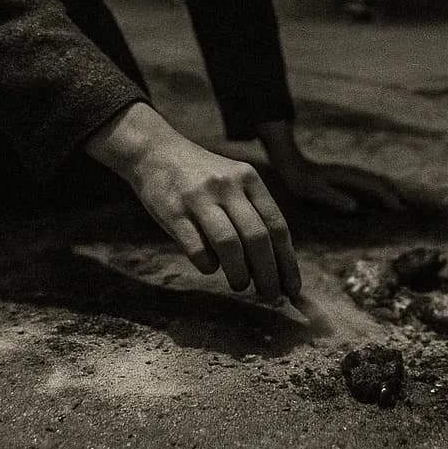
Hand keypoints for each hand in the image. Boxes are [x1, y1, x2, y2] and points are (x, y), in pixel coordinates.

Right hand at [125, 134, 299, 301]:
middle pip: (257, 238)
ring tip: (240, 285)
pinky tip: (210, 268)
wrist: (156, 152)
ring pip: (229, 244)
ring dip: (239, 274)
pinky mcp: (173, 211)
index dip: (287, 262)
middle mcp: (227, 185)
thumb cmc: (202, 177)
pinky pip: (196, 248)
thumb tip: (275, 264)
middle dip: (268, 274)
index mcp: (248, 178)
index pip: (277, 226)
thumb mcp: (233, 181)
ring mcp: (199, 197)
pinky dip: (208, 266)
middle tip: (269, 296)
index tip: (291, 289)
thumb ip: (252, 213)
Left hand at [272, 151, 406, 214]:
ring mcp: (347, 173)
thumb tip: (354, 207)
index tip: (399, 208)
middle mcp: (351, 173)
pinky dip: (375, 188)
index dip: (388, 197)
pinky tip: (374, 196)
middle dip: (391, 193)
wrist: (290, 164)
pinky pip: (365, 182)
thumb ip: (334, 198)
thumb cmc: (301, 180)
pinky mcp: (343, 176)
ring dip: (385, 190)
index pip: (374, 186)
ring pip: (373, 180)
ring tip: (395, 201)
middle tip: (404, 207)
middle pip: (378, 181)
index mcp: (348, 176)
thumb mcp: (315, 191)